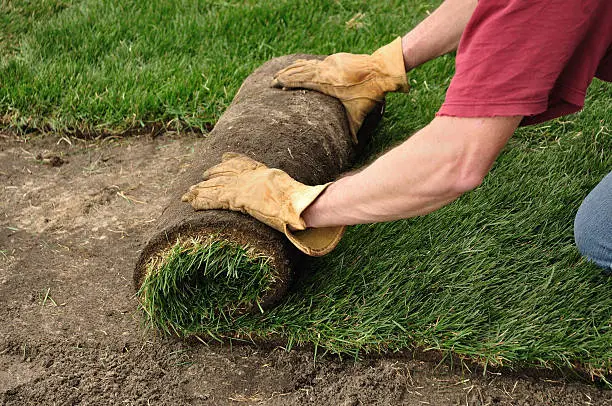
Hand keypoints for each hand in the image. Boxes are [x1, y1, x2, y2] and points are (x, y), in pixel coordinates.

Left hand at [182, 153, 344, 255]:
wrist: (298, 204)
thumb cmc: (303, 203)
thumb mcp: (298, 195)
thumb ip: (296, 198)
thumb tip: (309, 209)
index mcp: (264, 173)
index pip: (244, 163)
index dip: (232, 160)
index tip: (224, 157)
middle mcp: (251, 177)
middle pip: (226, 172)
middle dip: (213, 174)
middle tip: (202, 175)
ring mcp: (242, 187)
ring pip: (216, 185)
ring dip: (201, 189)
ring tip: (187, 193)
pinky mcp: (235, 198)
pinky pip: (213, 199)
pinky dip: (201, 200)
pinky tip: (191, 202)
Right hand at [272, 37, 408, 140]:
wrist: (382, 70)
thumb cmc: (370, 93)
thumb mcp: (359, 113)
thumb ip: (353, 130)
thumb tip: (353, 148)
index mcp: (325, 83)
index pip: (300, 80)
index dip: (286, 81)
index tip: (275, 84)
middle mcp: (325, 70)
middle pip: (299, 71)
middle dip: (284, 75)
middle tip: (272, 80)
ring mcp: (330, 62)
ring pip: (306, 64)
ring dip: (293, 68)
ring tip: (281, 72)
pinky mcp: (337, 58)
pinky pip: (316, 61)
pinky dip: (306, 64)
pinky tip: (300, 65)